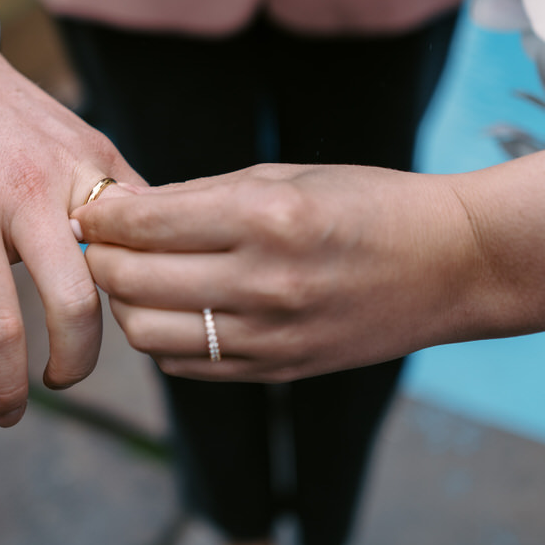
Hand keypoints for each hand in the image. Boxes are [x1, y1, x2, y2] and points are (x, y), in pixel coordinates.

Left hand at [0, 6, 138, 425]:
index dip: (5, 387)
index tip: (5, 412)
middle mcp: (25, 187)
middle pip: (78, 306)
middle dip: (73, 365)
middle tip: (54, 380)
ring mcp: (71, 164)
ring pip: (121, 262)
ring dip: (109, 310)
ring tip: (77, 330)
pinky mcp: (98, 147)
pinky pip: (135, 218)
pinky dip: (129, 254)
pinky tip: (102, 275)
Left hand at [74, 164, 482, 381]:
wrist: (453, 263)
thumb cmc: (367, 201)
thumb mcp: (284, 175)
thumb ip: (199, 196)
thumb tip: (120, 209)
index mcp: (266, 217)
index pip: (144, 223)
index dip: (102, 216)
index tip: (91, 208)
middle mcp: (264, 281)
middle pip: (132, 283)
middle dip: (102, 259)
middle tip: (100, 242)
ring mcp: (272, 335)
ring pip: (148, 334)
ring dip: (126, 304)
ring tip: (135, 277)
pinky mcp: (280, 369)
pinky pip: (189, 364)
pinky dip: (164, 337)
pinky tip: (175, 307)